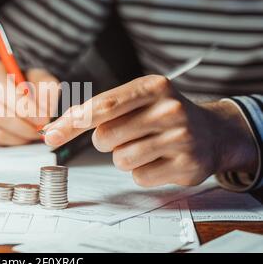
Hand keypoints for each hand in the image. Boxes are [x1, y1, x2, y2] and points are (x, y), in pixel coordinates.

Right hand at [0, 58, 59, 145]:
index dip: (24, 107)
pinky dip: (8, 142)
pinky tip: (20, 136)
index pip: (3, 90)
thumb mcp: (39, 79)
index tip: (42, 118)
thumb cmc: (24, 84)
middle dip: (24, 126)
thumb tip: (44, 108)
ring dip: (19, 136)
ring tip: (33, 134)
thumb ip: (46, 89)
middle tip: (40, 130)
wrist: (6, 91)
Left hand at [42, 75, 257, 186]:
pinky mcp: (186, 166)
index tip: (50, 135)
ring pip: (120, 159)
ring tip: (146, 145)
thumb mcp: (138, 99)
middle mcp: (169, 109)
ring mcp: (181, 138)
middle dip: (105, 140)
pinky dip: (141, 172)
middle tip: (126, 134)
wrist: (212, 132)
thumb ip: (101, 110)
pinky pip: (139, 177)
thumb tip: (56, 129)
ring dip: (124, 157)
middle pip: (105, 136)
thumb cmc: (163, 114)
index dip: (71, 122)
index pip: (102, 106)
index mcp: (152, 87)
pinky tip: (159, 159)